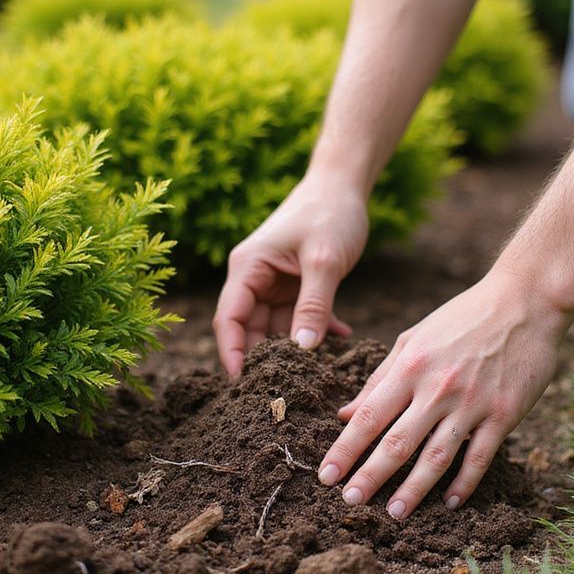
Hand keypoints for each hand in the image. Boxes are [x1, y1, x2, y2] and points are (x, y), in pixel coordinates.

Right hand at [213, 171, 368, 375]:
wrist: (344, 184)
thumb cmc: (330, 213)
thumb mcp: (324, 261)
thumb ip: (314, 306)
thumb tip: (303, 351)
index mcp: (247, 268)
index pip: (229, 318)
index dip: (232, 353)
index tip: (244, 385)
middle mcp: (254, 277)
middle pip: (249, 328)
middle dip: (266, 358)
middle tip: (284, 389)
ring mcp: (274, 283)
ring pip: (276, 327)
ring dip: (296, 347)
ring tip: (317, 370)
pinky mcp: (295, 286)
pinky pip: (299, 318)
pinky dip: (317, 329)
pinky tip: (342, 337)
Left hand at [316, 269, 573, 517]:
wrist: (525, 302)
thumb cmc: (462, 318)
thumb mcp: (413, 338)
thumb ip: (379, 378)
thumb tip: (345, 415)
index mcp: (410, 366)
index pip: (369, 417)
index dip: (345, 449)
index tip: (326, 476)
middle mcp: (437, 388)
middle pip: (397, 442)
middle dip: (370, 476)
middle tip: (350, 502)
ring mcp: (472, 403)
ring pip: (436, 456)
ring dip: (413, 489)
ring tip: (395, 513)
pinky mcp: (503, 414)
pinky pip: (480, 456)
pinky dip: (464, 483)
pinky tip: (450, 502)